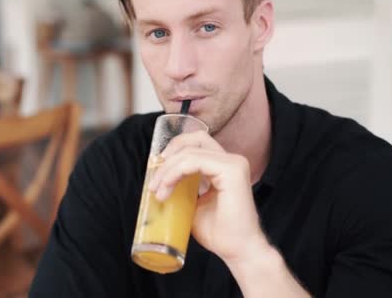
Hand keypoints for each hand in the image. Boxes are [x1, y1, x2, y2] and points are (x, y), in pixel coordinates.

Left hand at [148, 130, 268, 262]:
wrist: (237, 251)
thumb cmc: (219, 232)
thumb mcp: (194, 203)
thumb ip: (183, 188)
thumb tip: (159, 182)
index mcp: (225, 166)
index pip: (196, 144)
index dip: (173, 152)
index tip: (156, 174)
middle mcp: (232, 160)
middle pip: (194, 140)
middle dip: (168, 155)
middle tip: (153, 180)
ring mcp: (234, 163)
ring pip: (189, 152)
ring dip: (167, 169)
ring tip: (158, 190)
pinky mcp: (232, 171)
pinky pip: (193, 162)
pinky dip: (174, 173)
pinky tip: (166, 188)